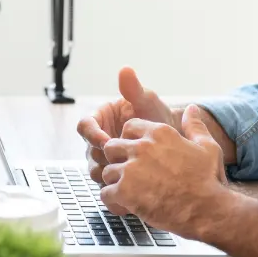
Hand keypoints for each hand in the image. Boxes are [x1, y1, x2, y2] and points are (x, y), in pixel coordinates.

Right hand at [76, 67, 175, 184]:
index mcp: (101, 119)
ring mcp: (103, 158)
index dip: (93, 134)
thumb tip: (125, 70)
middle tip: (122, 159)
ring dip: (108, 172)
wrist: (172, 142)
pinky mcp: (112, 175)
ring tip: (129, 171)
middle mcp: (98, 139)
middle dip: (103, 156)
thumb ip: (134, 89)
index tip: (107, 140)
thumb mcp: (148, 103)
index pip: (85, 126)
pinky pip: (106, 184)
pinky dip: (116, 186)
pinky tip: (132, 184)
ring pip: (95, 170)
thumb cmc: (158, 118)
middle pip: (89, 151)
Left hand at [98, 109, 230, 237]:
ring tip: (131, 194)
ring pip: (107, 172)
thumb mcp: (207, 147)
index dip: (130, 141)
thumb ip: (195, 126)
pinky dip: (113, 202)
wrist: (207, 209)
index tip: (137, 155)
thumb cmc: (208, 180)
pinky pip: (105, 193)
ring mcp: (131, 169)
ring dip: (116, 183)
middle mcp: (142, 147)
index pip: (129, 127)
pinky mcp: (125, 191)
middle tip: (131, 176)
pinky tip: (127, 206)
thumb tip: (191, 109)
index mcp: (160, 133)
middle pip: (111, 147)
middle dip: (118, 160)